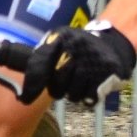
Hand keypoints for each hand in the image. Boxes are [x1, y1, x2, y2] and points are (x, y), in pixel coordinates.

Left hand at [17, 20, 136, 104]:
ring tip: (79, 83)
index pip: (40, 64)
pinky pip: (89, 98)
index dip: (33, 84)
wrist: (113, 42)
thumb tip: (23, 86)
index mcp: (60, 38)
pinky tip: (90, 87)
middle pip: (56, 85)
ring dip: (73, 93)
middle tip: (61, 86)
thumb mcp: (60, 41)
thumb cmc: (79, 47)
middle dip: (56, 90)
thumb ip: (42, 57)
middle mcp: (76, 48)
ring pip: (72, 94)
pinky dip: (88, 96)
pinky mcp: (106, 74)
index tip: (25, 98)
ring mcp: (92, 61)